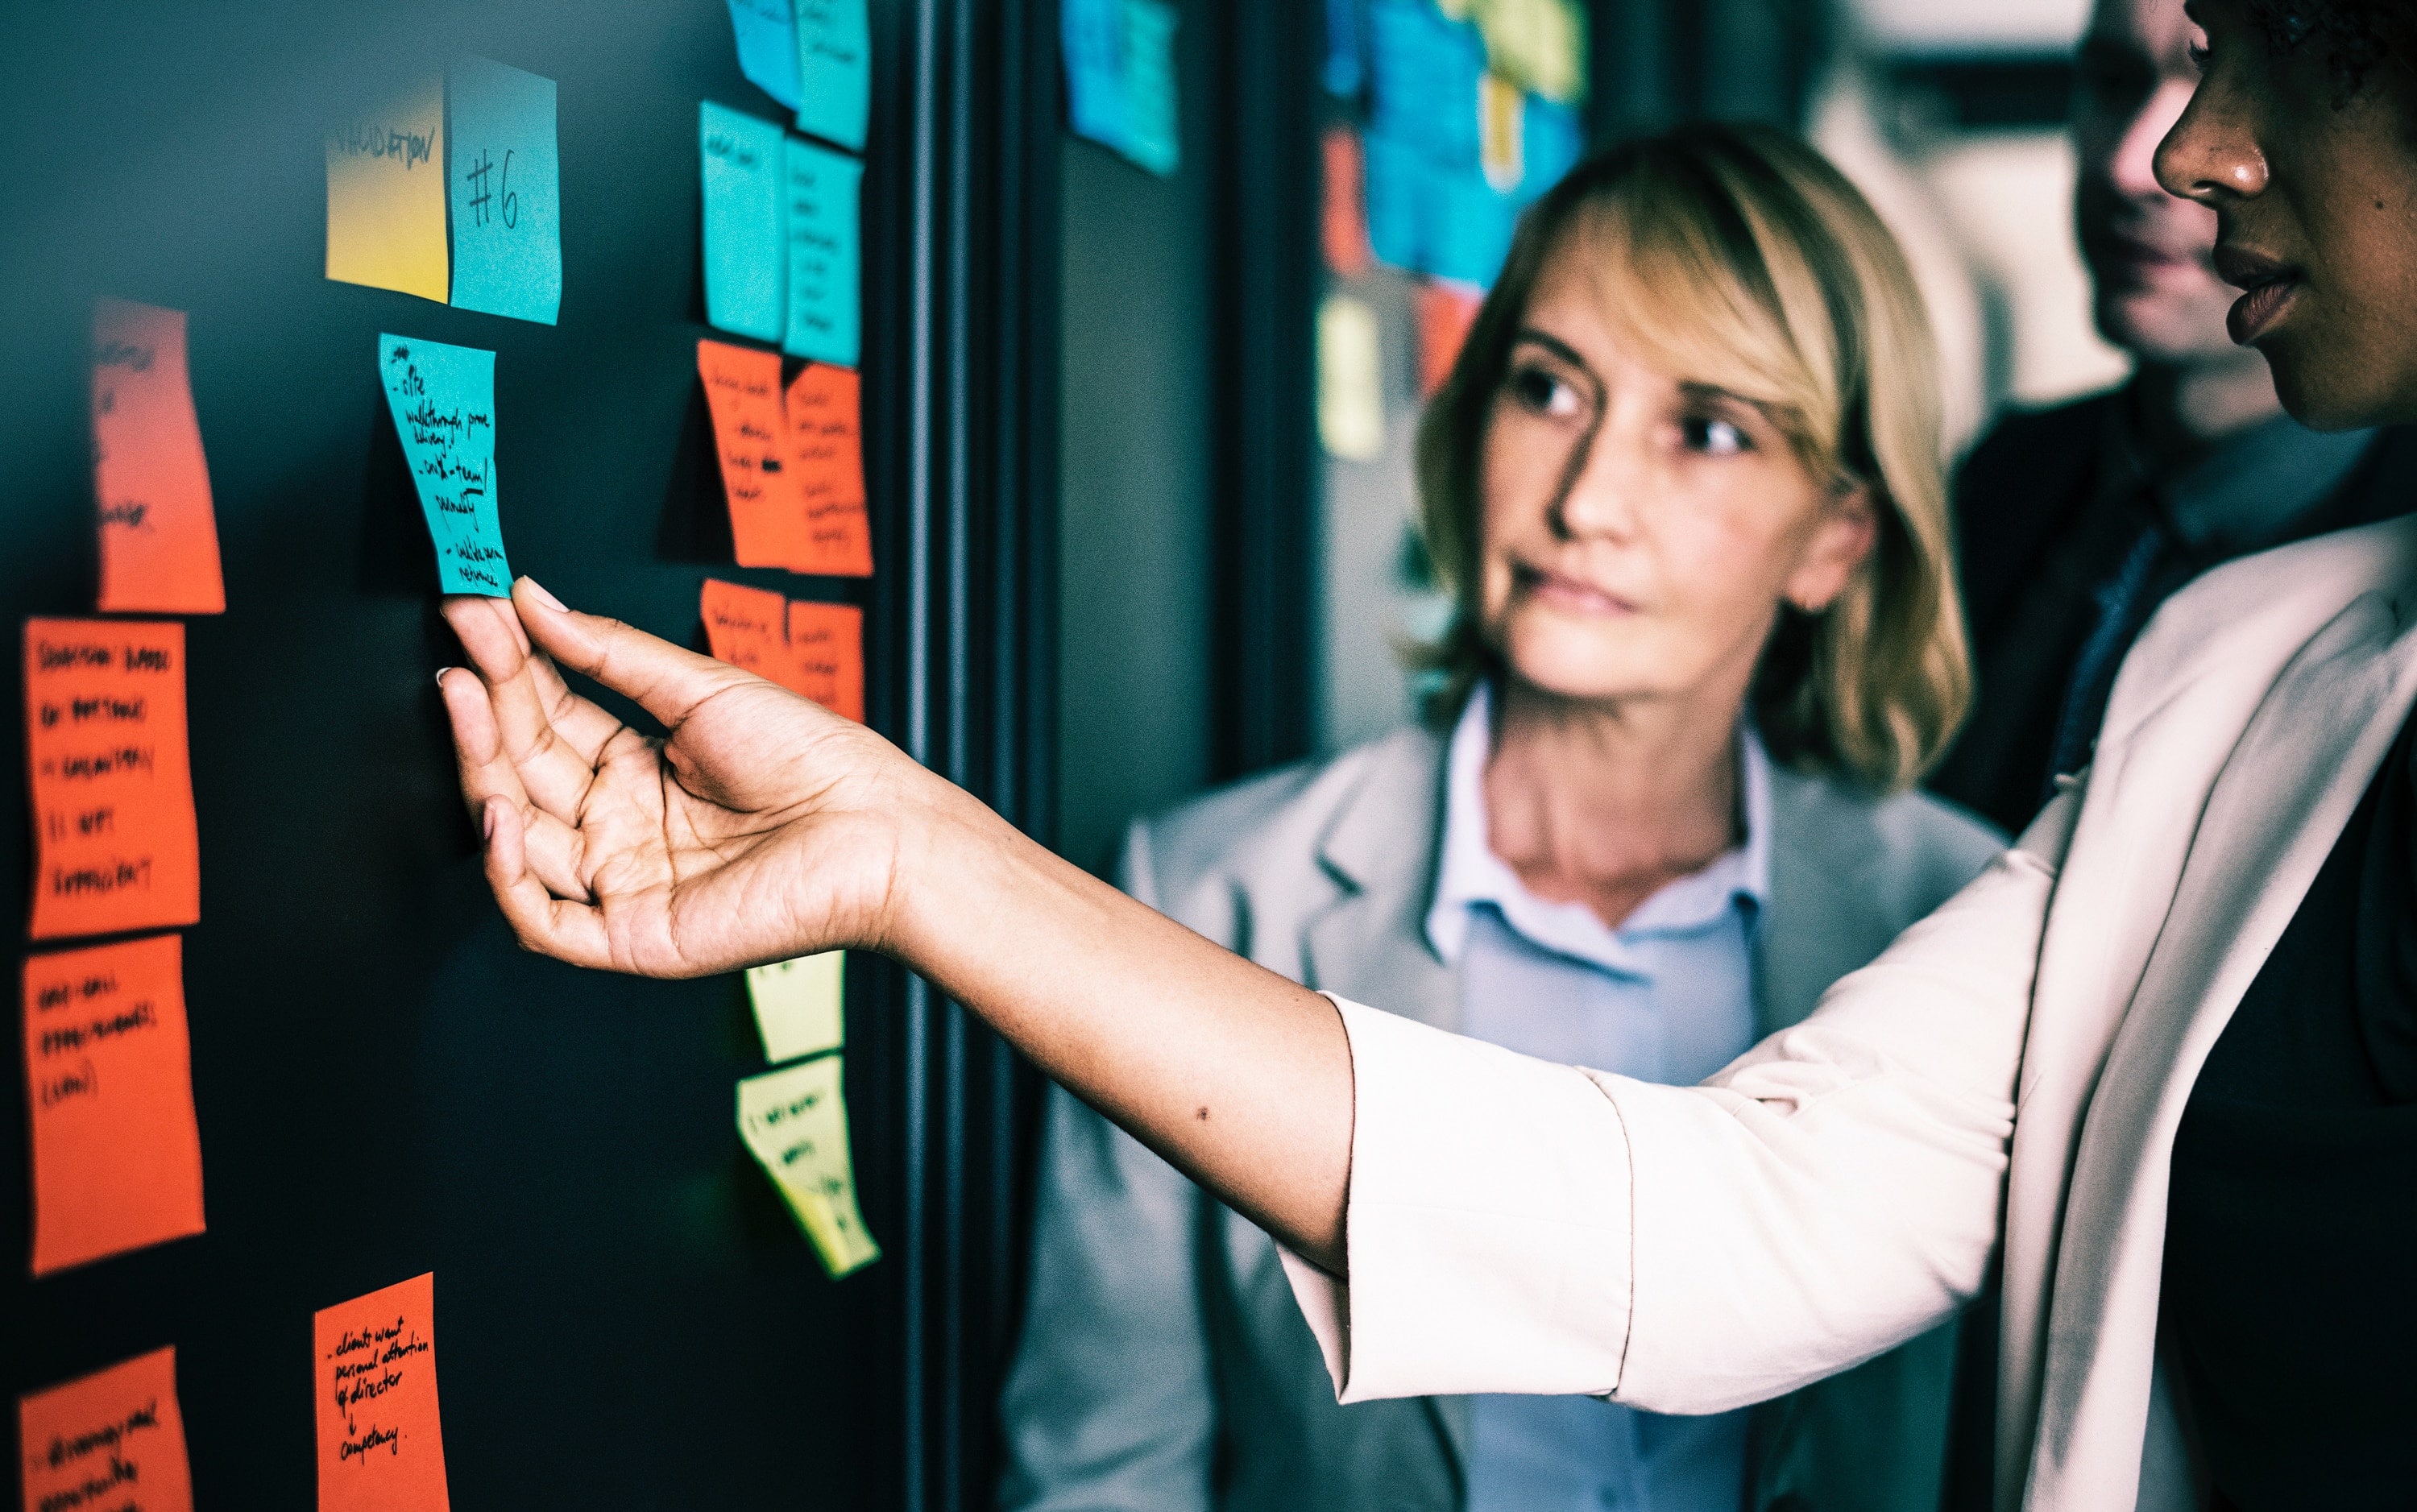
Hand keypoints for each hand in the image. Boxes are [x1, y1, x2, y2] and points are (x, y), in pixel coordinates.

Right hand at [435, 579, 929, 977]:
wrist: (879, 829)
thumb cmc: (816, 761)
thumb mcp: (701, 690)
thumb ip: (610, 654)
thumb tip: (534, 600)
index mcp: (639, 772)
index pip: (549, 720)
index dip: (507, 670)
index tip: (473, 611)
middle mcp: (621, 829)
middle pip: (525, 773)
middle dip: (485, 710)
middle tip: (457, 651)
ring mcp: (623, 884)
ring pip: (519, 840)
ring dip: (481, 773)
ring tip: (466, 700)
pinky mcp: (634, 937)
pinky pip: (545, 922)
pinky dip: (508, 876)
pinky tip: (498, 812)